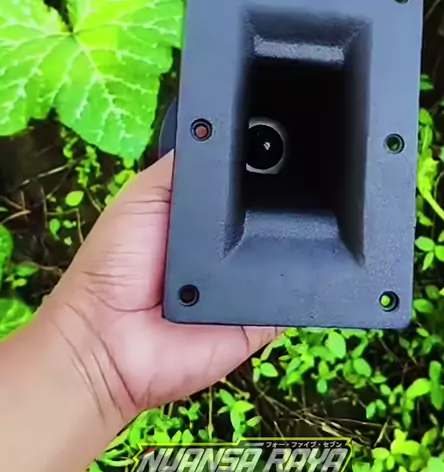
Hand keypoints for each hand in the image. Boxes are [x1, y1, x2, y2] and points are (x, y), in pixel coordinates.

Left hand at [44, 153, 280, 424]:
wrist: (111, 340)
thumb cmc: (114, 264)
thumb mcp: (145, 194)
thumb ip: (185, 166)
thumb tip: (227, 132)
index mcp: (208, 214)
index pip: (250, 181)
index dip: (268, 161)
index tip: (288, 134)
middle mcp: (234, 245)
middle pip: (277, 212)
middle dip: (286, 194)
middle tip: (305, 170)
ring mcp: (252, 281)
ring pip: (292, 249)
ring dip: (293, 233)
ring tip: (305, 208)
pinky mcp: (264, 316)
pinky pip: (293, 295)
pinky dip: (296, 279)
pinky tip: (299, 256)